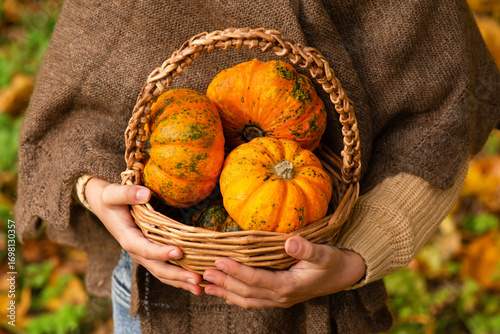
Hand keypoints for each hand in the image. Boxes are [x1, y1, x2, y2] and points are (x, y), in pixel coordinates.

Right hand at [85, 177, 202, 294]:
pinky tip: (195, 282)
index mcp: (127, 238)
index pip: (145, 249)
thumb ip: (127, 193)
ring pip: (163, 273)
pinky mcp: (151, 254)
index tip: (179, 252)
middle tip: (196, 279)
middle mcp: (136, 251)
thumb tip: (145, 193)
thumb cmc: (110, 198)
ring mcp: (144, 254)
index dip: (161, 253)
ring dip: (181, 282)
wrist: (105, 205)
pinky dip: (179, 278)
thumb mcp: (113, 194)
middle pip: (157, 268)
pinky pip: (165, 269)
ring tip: (199, 288)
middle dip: (177, 275)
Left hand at [202, 236, 365, 307]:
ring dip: (225, 292)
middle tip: (205, 271)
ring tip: (206, 284)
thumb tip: (290, 242)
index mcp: (288, 286)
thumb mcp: (324, 253)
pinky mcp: (278, 297)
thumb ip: (307, 249)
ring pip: (246, 300)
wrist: (343, 275)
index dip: (236, 271)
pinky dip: (235, 296)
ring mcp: (278, 300)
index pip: (255, 280)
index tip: (219, 260)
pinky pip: (252, 300)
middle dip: (224, 282)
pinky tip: (224, 291)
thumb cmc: (332, 262)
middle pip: (246, 292)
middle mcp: (280, 297)